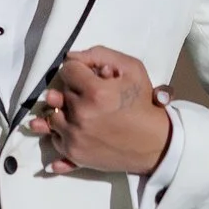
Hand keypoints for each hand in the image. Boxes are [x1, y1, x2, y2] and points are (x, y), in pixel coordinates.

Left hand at [28, 45, 171, 175]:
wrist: (155, 142)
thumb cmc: (144, 104)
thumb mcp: (132, 69)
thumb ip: (100, 54)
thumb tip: (71, 57)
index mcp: (95, 92)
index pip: (67, 70)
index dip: (78, 70)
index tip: (86, 76)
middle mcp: (81, 115)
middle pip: (59, 93)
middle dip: (71, 91)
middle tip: (88, 96)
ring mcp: (75, 137)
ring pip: (52, 116)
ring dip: (62, 112)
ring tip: (78, 113)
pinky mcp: (74, 154)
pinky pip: (55, 141)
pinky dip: (59, 136)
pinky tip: (64, 133)